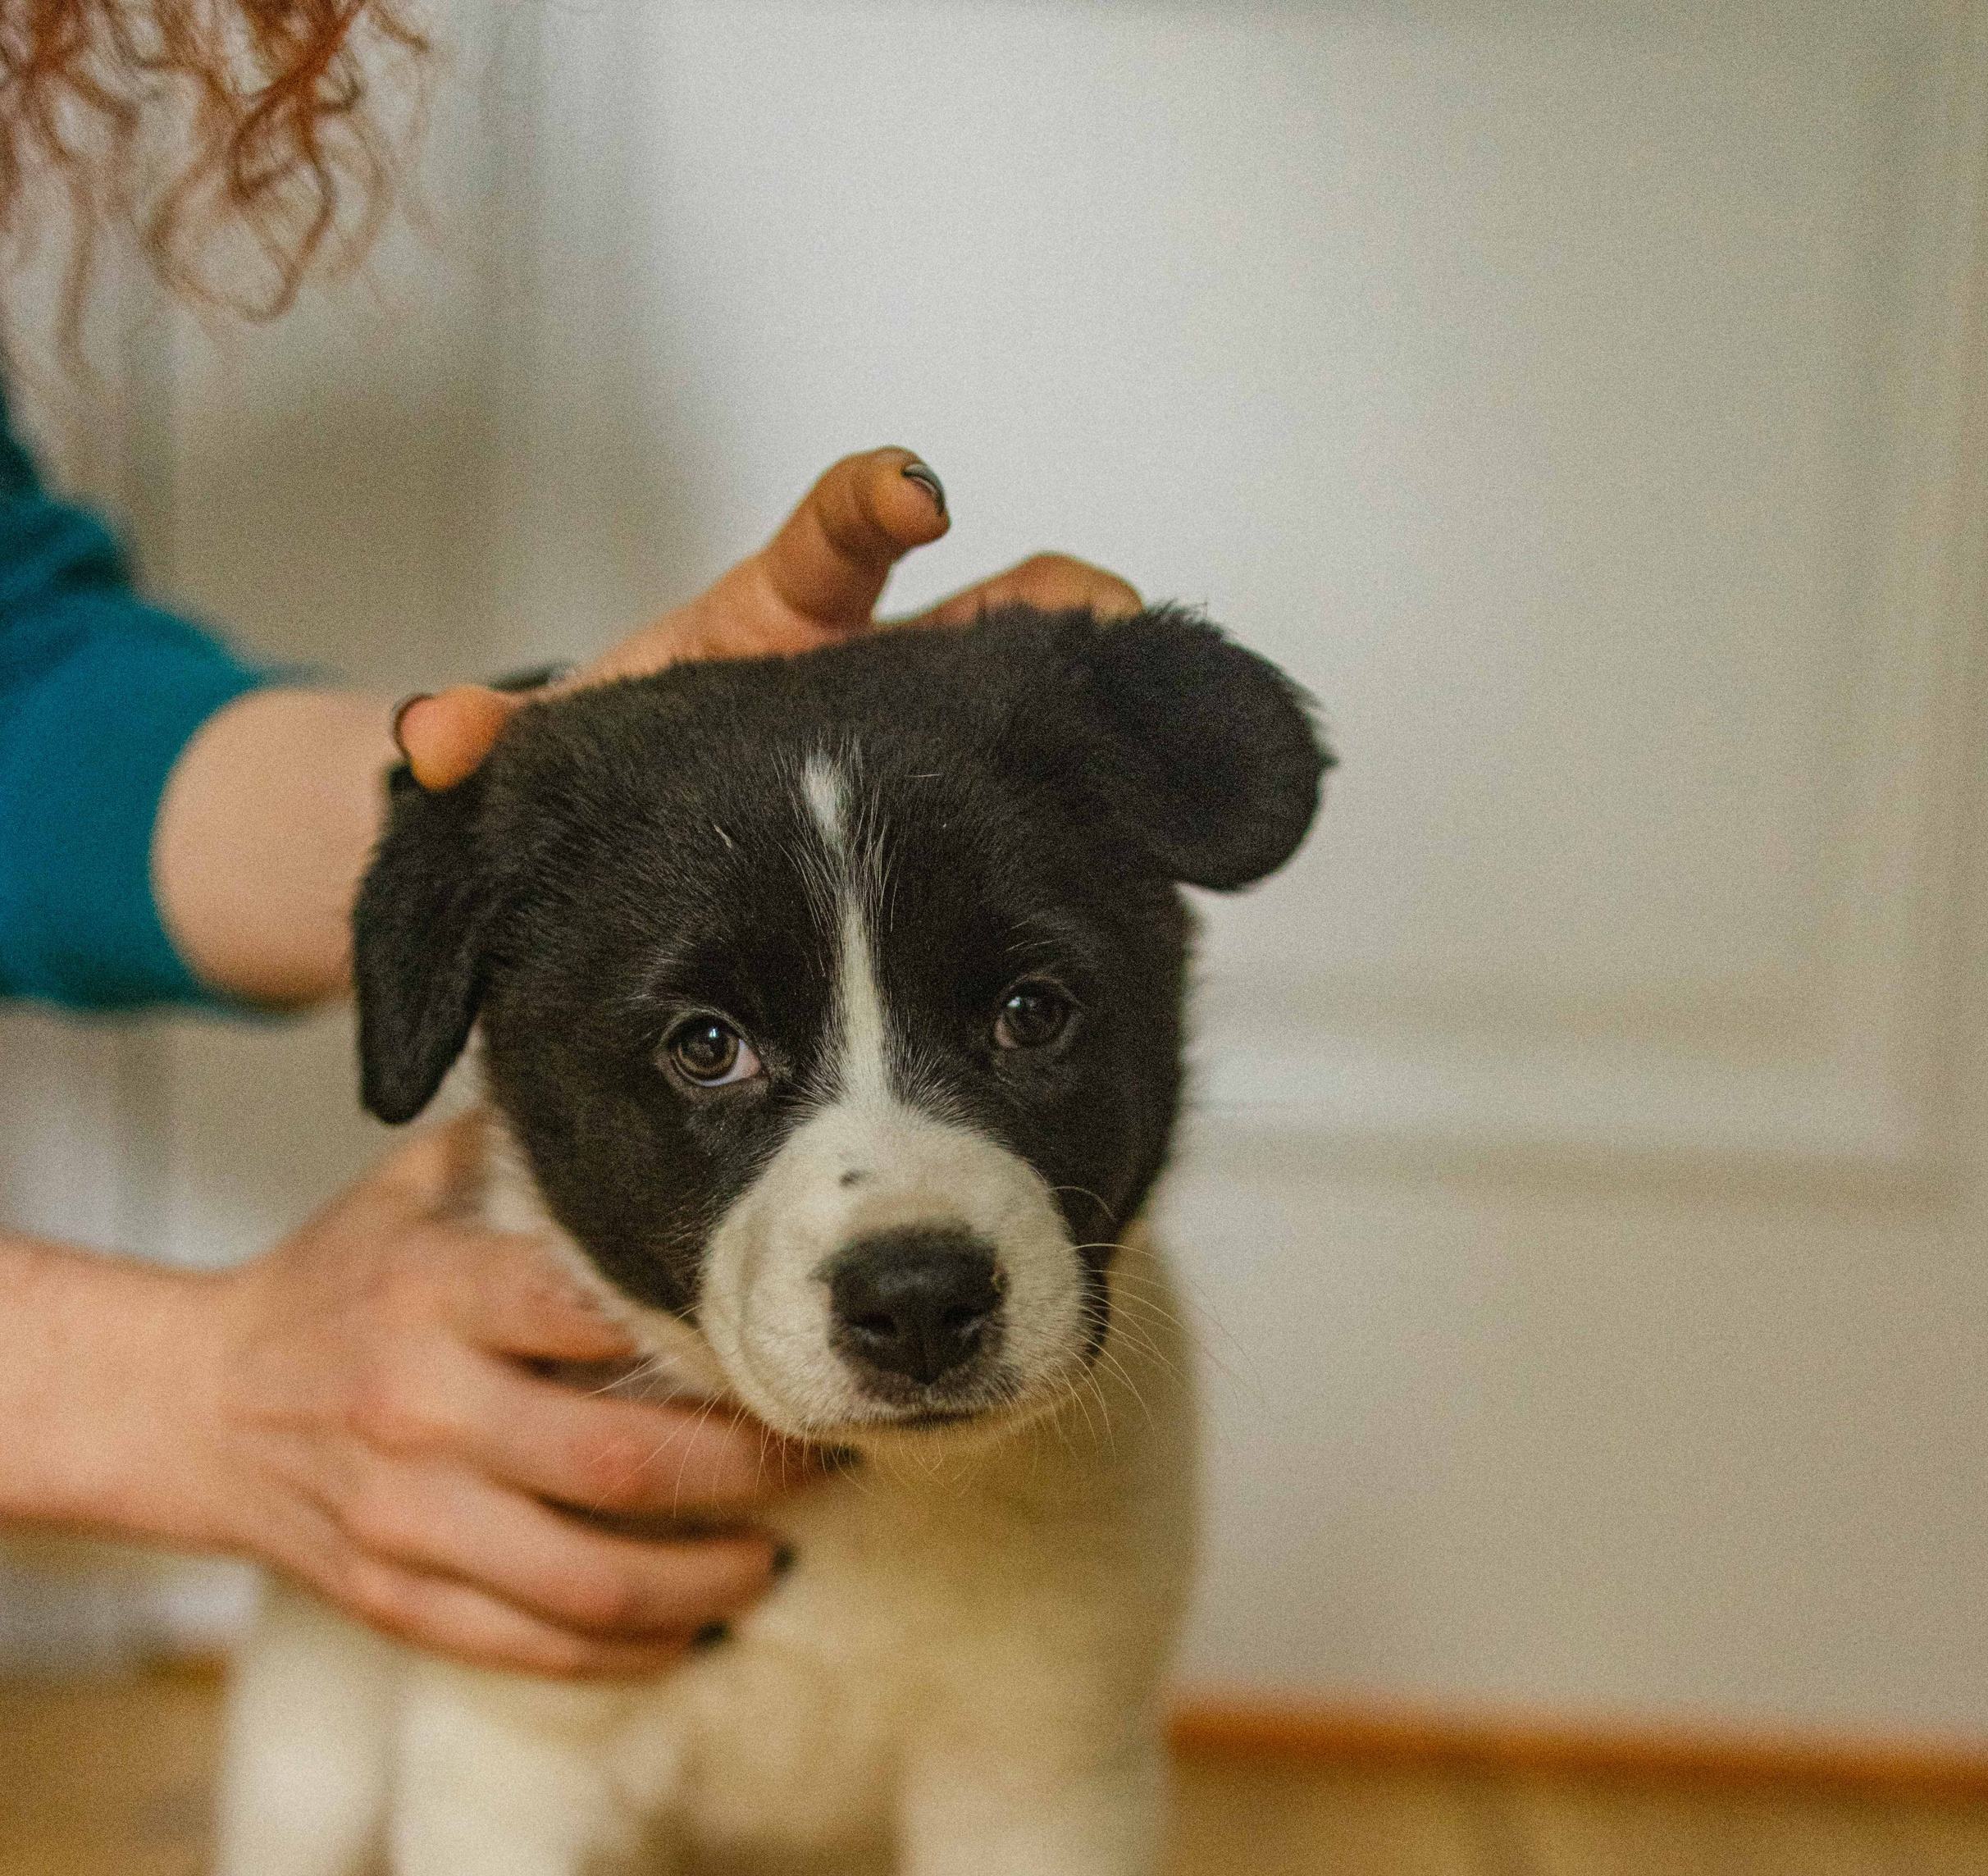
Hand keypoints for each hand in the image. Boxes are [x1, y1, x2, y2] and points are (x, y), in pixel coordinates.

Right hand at [190, 1118, 801, 1676]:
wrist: (194, 1404)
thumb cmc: (333, 1290)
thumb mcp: (407, 1191)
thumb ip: (519, 1152)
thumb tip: (656, 1114)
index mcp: (431, 1293)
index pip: (589, 1311)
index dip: (706, 1340)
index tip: (781, 1349)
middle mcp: (418, 1409)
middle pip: (624, 1463)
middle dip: (749, 1476)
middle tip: (817, 1464)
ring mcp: (405, 1518)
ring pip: (595, 1581)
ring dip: (710, 1583)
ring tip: (772, 1562)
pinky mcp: (396, 1598)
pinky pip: (539, 1648)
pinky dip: (633, 1652)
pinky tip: (693, 1630)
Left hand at [395, 447, 1142, 789]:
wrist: (636, 866)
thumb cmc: (620, 780)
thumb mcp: (551, 765)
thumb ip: (497, 752)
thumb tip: (426, 741)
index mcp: (776, 635)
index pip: (833, 541)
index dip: (872, 504)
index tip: (909, 494)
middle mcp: (864, 683)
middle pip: (977, 616)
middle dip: (1043, 604)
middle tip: (1097, 611)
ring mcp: (916, 754)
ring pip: (1025, 708)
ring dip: (1085, 706)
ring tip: (1155, 730)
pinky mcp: (941, 825)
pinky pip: (1027, 806)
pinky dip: (1090, 810)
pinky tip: (1160, 848)